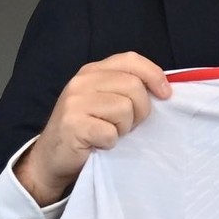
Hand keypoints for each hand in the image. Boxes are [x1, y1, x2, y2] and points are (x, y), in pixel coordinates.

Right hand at [14, 52, 170, 205]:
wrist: (52, 158)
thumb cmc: (88, 131)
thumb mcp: (106, 102)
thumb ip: (127, 89)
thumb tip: (165, 89)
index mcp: (93, 71)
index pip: (131, 60)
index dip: (154, 75)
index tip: (166, 95)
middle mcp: (82, 81)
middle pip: (134, 86)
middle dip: (140, 110)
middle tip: (126, 125)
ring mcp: (75, 102)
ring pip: (125, 109)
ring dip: (124, 128)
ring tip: (108, 133)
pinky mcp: (73, 124)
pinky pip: (111, 133)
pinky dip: (110, 143)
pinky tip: (98, 143)